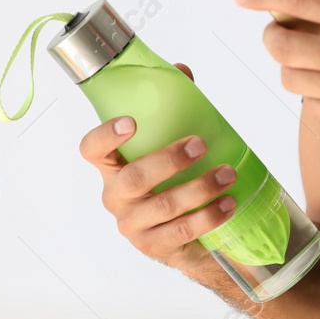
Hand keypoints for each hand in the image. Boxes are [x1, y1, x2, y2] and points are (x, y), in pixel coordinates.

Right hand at [78, 62, 240, 273]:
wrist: (184, 238)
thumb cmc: (172, 183)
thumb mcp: (168, 146)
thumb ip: (172, 108)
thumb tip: (182, 71)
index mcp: (112, 168)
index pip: (92, 150)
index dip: (105, 136)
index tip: (130, 122)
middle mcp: (116, 197)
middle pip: (134, 179)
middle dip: (169, 160)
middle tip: (199, 144)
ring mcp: (133, 225)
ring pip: (164, 206)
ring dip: (200, 188)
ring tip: (227, 174)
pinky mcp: (154, 247)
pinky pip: (181, 232)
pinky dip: (208, 217)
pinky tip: (227, 204)